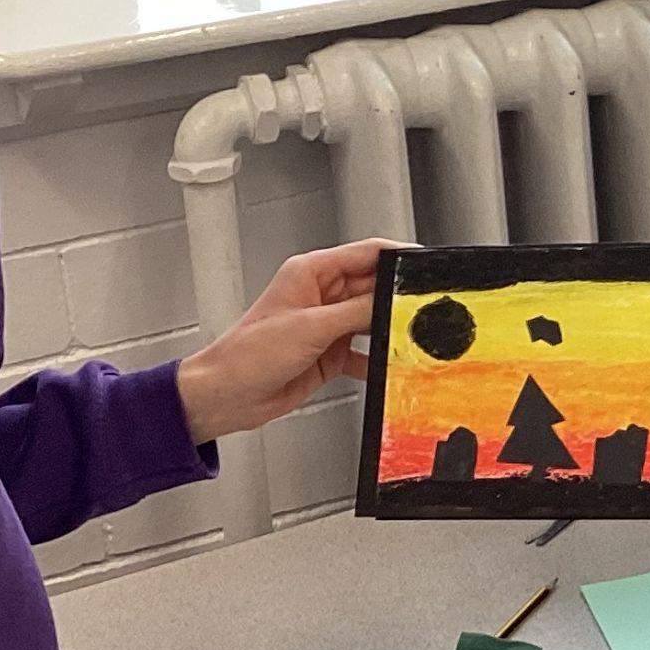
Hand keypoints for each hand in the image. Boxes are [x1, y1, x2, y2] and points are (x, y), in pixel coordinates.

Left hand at [174, 238, 402, 443]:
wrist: (226, 396)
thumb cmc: (246, 355)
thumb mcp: (309, 328)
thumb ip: (355, 313)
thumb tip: (390, 302)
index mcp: (310, 273)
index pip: (365, 253)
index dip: (396, 256)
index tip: (423, 264)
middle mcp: (321, 296)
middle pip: (373, 287)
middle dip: (397, 297)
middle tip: (423, 309)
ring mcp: (326, 326)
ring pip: (371, 319)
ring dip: (389, 329)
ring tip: (410, 337)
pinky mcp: (329, 354)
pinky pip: (363, 351)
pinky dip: (377, 358)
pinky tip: (388, 365)